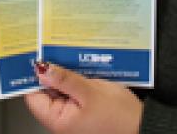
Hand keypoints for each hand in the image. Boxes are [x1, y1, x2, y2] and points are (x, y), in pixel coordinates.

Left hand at [25, 62, 142, 133]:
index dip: (33, 76)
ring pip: (61, 90)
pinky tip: (82, 70)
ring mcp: (73, 117)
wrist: (143, 126)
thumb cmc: (120, 116)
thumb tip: (41, 69)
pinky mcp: (84, 112)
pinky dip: (76, 81)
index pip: (33, 96)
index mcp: (58, 120)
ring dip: (65, 75)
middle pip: (47, 92)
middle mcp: (62, 121)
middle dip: (51, 72)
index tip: (35, 56)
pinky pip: (73, 93)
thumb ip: (64, 80)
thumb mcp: (90, 92)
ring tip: (72, 58)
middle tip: (55, 51)